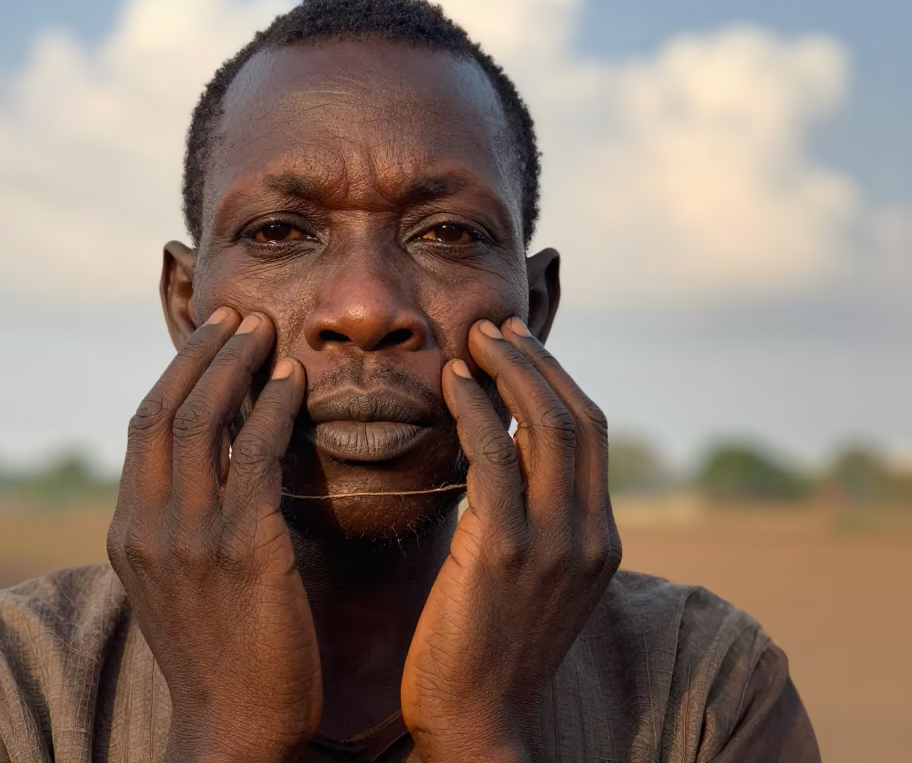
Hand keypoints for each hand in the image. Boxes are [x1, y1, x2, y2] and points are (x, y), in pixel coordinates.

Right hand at [107, 308, 320, 762]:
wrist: (234, 731)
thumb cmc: (223, 656)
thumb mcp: (184, 584)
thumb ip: (187, 525)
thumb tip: (218, 467)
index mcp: (129, 533)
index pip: (143, 428)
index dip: (177, 374)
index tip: (210, 338)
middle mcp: (149, 527)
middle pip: (165, 410)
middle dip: (202, 354)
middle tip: (238, 315)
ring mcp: (190, 538)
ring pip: (203, 421)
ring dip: (236, 366)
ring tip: (266, 329)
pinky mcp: (242, 550)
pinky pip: (255, 457)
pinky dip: (273, 409)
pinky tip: (295, 382)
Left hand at [401, 317, 621, 760]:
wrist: (478, 723)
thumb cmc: (488, 650)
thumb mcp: (532, 582)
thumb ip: (533, 523)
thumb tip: (505, 462)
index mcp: (601, 539)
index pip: (590, 433)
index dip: (556, 379)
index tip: (517, 347)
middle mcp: (590, 535)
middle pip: (577, 416)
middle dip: (537, 361)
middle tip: (494, 328)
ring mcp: (553, 543)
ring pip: (545, 425)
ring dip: (509, 370)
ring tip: (474, 340)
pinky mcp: (504, 552)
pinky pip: (492, 457)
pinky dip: (474, 410)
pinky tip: (451, 383)